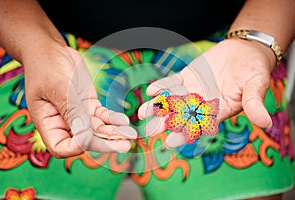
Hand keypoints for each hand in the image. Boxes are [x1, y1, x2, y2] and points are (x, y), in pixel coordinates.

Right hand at [23, 42, 136, 157]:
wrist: (51, 50)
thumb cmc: (46, 66)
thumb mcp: (56, 86)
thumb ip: (71, 109)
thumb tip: (84, 134)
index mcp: (47, 123)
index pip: (62, 147)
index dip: (77, 147)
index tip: (91, 138)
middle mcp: (63, 122)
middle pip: (85, 140)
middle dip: (105, 143)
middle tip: (125, 146)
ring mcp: (78, 114)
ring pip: (97, 129)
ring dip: (113, 132)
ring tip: (130, 134)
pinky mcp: (89, 105)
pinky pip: (103, 116)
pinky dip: (113, 119)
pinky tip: (124, 120)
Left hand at [138, 39, 275, 147]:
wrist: (244, 51)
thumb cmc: (253, 69)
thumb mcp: (256, 85)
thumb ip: (255, 102)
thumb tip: (265, 121)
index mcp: (217, 111)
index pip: (199, 126)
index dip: (185, 134)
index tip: (170, 142)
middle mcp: (201, 104)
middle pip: (180, 116)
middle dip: (164, 124)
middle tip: (148, 132)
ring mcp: (192, 91)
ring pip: (172, 101)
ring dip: (157, 107)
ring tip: (142, 113)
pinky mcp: (186, 77)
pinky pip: (172, 83)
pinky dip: (162, 86)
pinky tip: (151, 91)